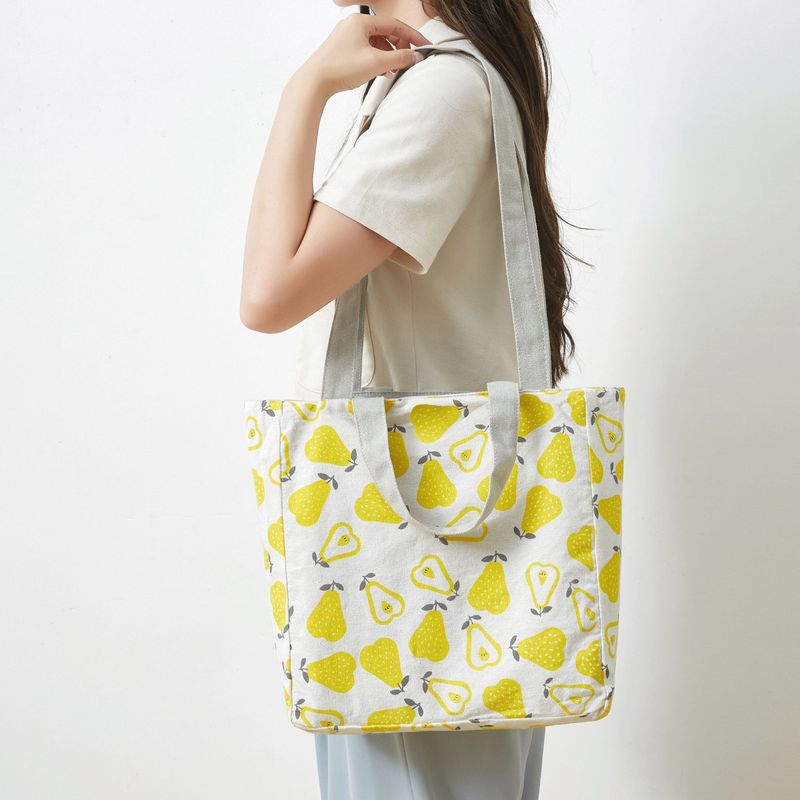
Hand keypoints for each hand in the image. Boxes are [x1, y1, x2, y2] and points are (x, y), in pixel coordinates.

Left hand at [298, 13, 430, 96]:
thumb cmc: (339, 69)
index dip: (412, 36)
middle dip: (399, 47)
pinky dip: (376, 60)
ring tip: (394, 70)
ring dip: (388, 56)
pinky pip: (366, 51)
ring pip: (375, 43)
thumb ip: (400, 58)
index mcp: (360, 21)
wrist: (313, 83)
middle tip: (407, 61)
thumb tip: (414, 56)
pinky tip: (381, 72)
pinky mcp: (342, 51)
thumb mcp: (376, 63)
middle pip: (385, 32)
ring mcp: (346, 38)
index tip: (423, 46)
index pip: (394, 24)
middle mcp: (352, 26)